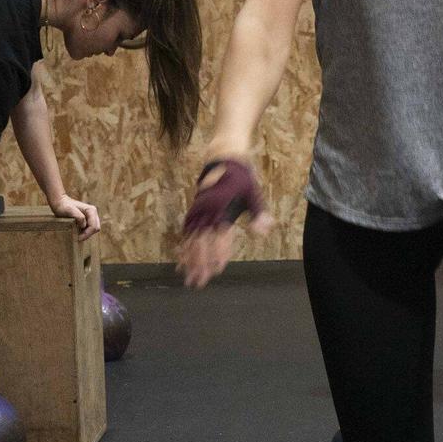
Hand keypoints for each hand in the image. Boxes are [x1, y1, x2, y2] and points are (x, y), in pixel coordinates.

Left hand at [49, 194, 100, 240]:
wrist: (59, 202)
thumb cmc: (63, 206)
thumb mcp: (69, 210)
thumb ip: (79, 217)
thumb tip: (84, 225)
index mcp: (91, 210)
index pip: (94, 227)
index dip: (87, 234)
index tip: (78, 238)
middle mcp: (93, 213)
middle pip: (95, 228)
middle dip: (87, 234)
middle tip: (77, 238)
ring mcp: (91, 216)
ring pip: (93, 229)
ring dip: (86, 233)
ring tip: (76, 234)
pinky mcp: (87, 219)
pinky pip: (89, 228)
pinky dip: (84, 231)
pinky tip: (76, 231)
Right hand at [176, 158, 272, 288]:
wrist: (223, 158)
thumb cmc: (242, 178)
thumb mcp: (254, 194)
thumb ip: (259, 214)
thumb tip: (262, 232)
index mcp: (220, 208)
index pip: (218, 236)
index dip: (218, 254)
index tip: (218, 270)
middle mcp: (206, 211)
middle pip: (201, 242)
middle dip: (199, 264)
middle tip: (198, 283)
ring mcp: (198, 211)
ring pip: (191, 239)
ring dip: (189, 259)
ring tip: (186, 278)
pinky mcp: (194, 211)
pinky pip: (186, 232)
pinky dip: (184, 247)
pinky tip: (180, 261)